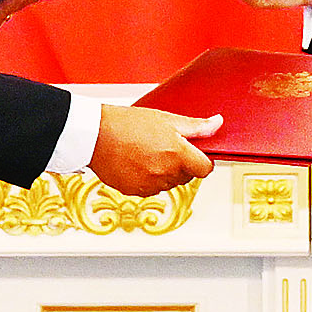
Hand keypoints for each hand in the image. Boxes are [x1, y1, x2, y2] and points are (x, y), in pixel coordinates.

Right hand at [88, 103, 221, 195]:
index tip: (195, 153)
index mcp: (177, 155)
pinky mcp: (135, 192)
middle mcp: (166, 174)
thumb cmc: (127, 123)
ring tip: (148, 151)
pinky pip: (150, 188)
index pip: (205, 168)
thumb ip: (196, 126)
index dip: (202, 160)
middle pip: (187, 176)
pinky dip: (148, 178)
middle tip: (166, 146)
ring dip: (165, 172)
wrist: (94, 134)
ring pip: (169, 183)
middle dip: (182, 164)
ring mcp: (150, 185)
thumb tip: (217, 125)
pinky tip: (137, 161)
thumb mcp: (166, 119)